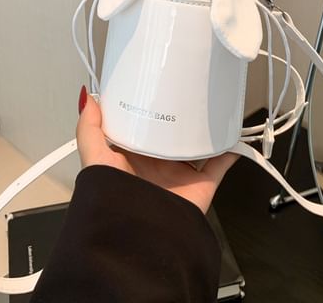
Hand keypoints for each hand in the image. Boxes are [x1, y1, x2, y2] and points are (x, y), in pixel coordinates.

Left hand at [76, 87, 237, 212]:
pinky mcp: (200, 185)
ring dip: (207, 129)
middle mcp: (157, 165)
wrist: (139, 237)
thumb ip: (89, 129)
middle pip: (173, 134)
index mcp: (132, 157)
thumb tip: (89, 99)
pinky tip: (233, 136)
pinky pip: (220, 164)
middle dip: (181, 116)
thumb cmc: (113, 203)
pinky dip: (230, 150)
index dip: (148, 109)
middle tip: (188, 92)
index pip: (142, 127)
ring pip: (198, 146)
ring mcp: (179, 175)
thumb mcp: (95, 159)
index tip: (154, 86)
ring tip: (212, 107)